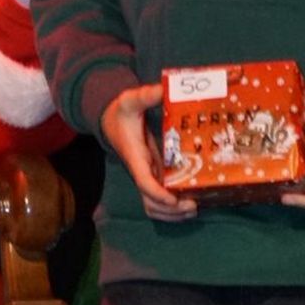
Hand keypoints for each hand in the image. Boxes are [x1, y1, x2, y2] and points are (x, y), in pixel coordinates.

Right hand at [100, 83, 197, 220]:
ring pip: (154, 206)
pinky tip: (190, 203)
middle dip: (170, 209)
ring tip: (194, 207)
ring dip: (172, 214)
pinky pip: (160, 200)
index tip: (174, 199)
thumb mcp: (129, 100)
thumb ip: (144, 95)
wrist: (111, 121)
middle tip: (193, 204)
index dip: (158, 194)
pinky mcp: (153, 176)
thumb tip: (162, 89)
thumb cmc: (122, 113)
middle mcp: (141, 171)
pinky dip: (172, 209)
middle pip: (150, 203)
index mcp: (135, 157)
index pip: (144, 182)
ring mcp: (147, 176)